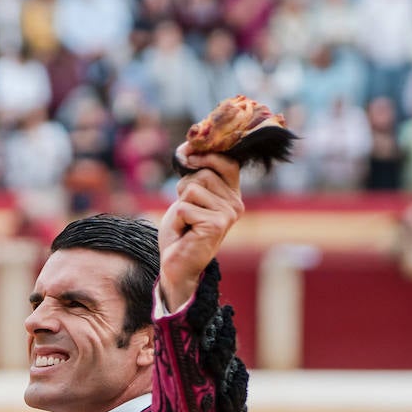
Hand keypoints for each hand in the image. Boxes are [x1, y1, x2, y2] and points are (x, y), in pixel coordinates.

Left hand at [157, 145, 243, 309]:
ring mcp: (228, 214)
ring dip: (180, 206)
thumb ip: (194, 173)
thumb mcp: (188, 195)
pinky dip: (176, 220)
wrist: (176, 264)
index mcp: (232, 194)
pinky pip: (183, 207)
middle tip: (187, 213)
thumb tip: (188, 147)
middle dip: (184, 190)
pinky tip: (184, 233)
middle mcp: (235, 203)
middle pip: (202, 174)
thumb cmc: (181, 230)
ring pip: (191, 189)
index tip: (186, 156)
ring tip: (186, 224)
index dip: (204, 154)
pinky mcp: (215, 225)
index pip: (225, 160)